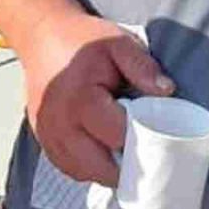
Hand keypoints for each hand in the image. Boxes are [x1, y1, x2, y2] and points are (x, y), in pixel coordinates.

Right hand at [22, 14, 173, 186]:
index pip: (118, 138)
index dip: (141, 141)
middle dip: (125, 165)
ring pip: (83, 172)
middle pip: (99, 167)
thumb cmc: (81, 40)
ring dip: (105, 169)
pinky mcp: (42, 139)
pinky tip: (100, 151)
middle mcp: (60, 123)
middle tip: (142, 152)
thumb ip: (143, 66)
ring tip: (121, 150)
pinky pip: (68, 167)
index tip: (155, 135)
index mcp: (81, 100)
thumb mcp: (118, 42)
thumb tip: (166, 91)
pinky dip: (86, 166)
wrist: (42, 36)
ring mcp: (47, 134)